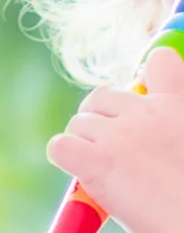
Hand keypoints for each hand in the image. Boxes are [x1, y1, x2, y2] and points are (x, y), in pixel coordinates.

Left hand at [47, 43, 183, 232]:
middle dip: (96, 119)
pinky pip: (60, 147)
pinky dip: (64, 156)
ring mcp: (119, 136)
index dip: (141, 79)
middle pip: (99, 97)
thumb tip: (145, 139)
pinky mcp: (97, 162)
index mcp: (174, 104)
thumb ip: (170, 125)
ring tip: (98, 166)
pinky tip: (79, 170)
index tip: (136, 105)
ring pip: (77, 124)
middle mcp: (144, 113)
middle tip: (105, 147)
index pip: (158, 62)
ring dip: (80, 143)